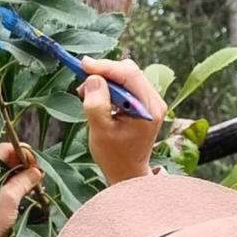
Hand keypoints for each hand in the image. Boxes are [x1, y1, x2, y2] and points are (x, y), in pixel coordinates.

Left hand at [0, 143, 44, 236]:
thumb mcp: (9, 198)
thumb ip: (22, 181)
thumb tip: (36, 171)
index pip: (2, 150)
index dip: (20, 152)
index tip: (34, 160)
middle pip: (6, 161)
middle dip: (25, 163)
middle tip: (39, 171)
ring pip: (8, 173)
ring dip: (24, 175)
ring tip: (38, 181)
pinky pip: (7, 185)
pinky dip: (19, 185)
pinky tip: (30, 189)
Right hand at [78, 57, 166, 184]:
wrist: (127, 172)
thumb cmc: (113, 156)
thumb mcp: (100, 131)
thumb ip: (96, 104)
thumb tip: (93, 79)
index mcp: (148, 108)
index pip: (129, 74)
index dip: (105, 66)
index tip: (82, 65)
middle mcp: (154, 101)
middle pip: (129, 71)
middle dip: (103, 72)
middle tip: (81, 85)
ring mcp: (151, 102)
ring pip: (127, 76)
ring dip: (105, 80)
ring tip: (88, 95)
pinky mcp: (144, 103)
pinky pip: (126, 85)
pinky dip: (110, 87)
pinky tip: (99, 99)